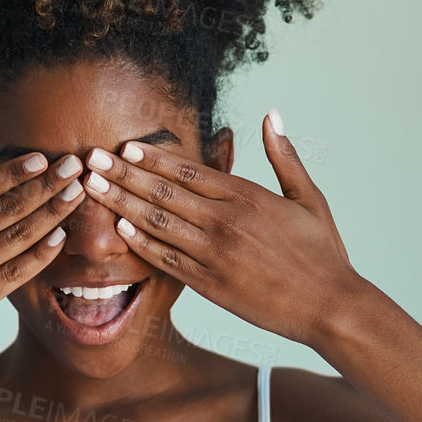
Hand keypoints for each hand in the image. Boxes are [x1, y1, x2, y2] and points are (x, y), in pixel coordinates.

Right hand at [0, 150, 87, 375]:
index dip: (16, 171)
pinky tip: (60, 238)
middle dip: (45, 184)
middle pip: (8, 206)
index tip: (42, 158)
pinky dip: (39, 255)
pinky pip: (14, 274)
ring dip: (51, 213)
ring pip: (17, 236)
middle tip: (74, 166)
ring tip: (76, 194)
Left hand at [79, 111, 360, 348]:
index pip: (189, 172)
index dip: (153, 158)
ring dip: (122, 203)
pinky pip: (168, 261)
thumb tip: (270, 115)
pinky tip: (120, 229)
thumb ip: (284, 156)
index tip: (125, 147)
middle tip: (91, 159)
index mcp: (249, 196)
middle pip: (164, 193)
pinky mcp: (212, 285)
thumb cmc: (323, 252)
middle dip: (123, 174)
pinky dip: (142, 244)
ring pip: (158, 224)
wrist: (331, 306)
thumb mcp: (309, 198)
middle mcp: (227, 222)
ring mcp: (217, 255)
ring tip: (93, 188)